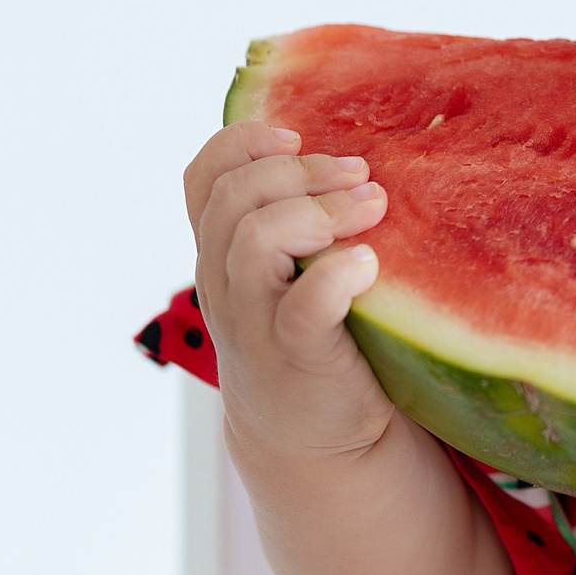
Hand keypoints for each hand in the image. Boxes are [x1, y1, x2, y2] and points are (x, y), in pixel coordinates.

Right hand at [185, 120, 396, 462]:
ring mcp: (254, 321)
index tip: (297, 137)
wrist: (314, 437)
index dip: (242, 143)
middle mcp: (226, 283)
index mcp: (223, 253)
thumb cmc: (315, 335)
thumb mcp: (291, 272)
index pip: (203, 179)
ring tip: (372, 207)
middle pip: (232, 198)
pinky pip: (303, 305)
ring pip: (252, 240)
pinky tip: (370, 264)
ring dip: (317, 210)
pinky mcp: (294, 356)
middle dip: (298, 172)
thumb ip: (301, 218)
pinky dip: (337, 274)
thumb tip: (363, 152)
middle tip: (359, 174)